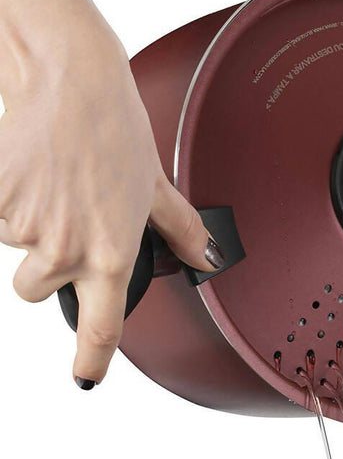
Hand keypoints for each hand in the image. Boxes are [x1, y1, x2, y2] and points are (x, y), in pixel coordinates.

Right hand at [0, 23, 222, 389]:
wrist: (70, 83)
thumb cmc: (116, 128)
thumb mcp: (156, 186)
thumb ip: (181, 231)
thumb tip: (206, 257)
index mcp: (111, 251)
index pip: (102, 326)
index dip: (91, 359)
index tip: (87, 376)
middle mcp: (65, 248)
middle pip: (38, 287)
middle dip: (47, 261)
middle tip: (68, 215)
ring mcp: (23, 227)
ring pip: (15, 248)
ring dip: (28, 225)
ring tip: (55, 182)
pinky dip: (7, 200)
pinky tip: (32, 171)